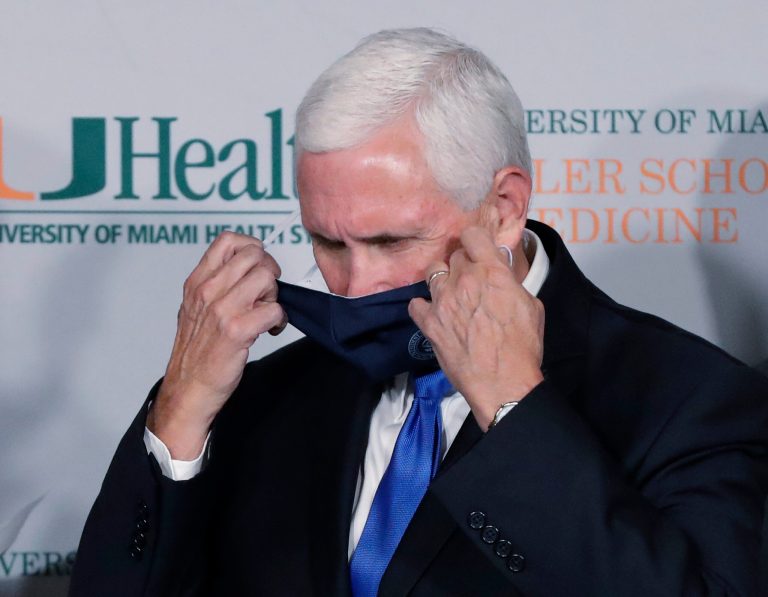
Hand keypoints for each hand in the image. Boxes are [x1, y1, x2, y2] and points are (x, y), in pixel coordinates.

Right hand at [148, 232, 286, 458]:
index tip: (258, 265)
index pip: (228, 240)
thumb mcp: (195, 307)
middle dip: (269, 271)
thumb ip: (216, 284)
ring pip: (266, 278)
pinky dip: (279, 320)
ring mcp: (221, 310)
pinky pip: (274, 309)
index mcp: (198, 282)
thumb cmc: (196, 351)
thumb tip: (249, 267)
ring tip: (267, 312)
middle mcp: (208, 291)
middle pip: (254, 255)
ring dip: (275, 295)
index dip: (252, 247)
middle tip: (267, 293)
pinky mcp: (237, 331)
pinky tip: (271, 330)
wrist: (188, 388)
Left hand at [408, 227, 544, 429]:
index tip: (476, 248)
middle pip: (454, 255)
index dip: (474, 239)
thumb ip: (511, 283)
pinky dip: (423, 306)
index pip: (473, 235)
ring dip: (442, 281)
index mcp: (491, 272)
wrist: (503, 382)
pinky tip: (432, 313)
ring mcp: (442, 300)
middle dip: (462, 264)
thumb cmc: (523, 346)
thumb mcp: (531, 306)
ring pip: (433, 273)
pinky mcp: (429, 322)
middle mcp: (463, 280)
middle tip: (470, 280)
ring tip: (451, 295)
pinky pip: (415, 304)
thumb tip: (501, 274)